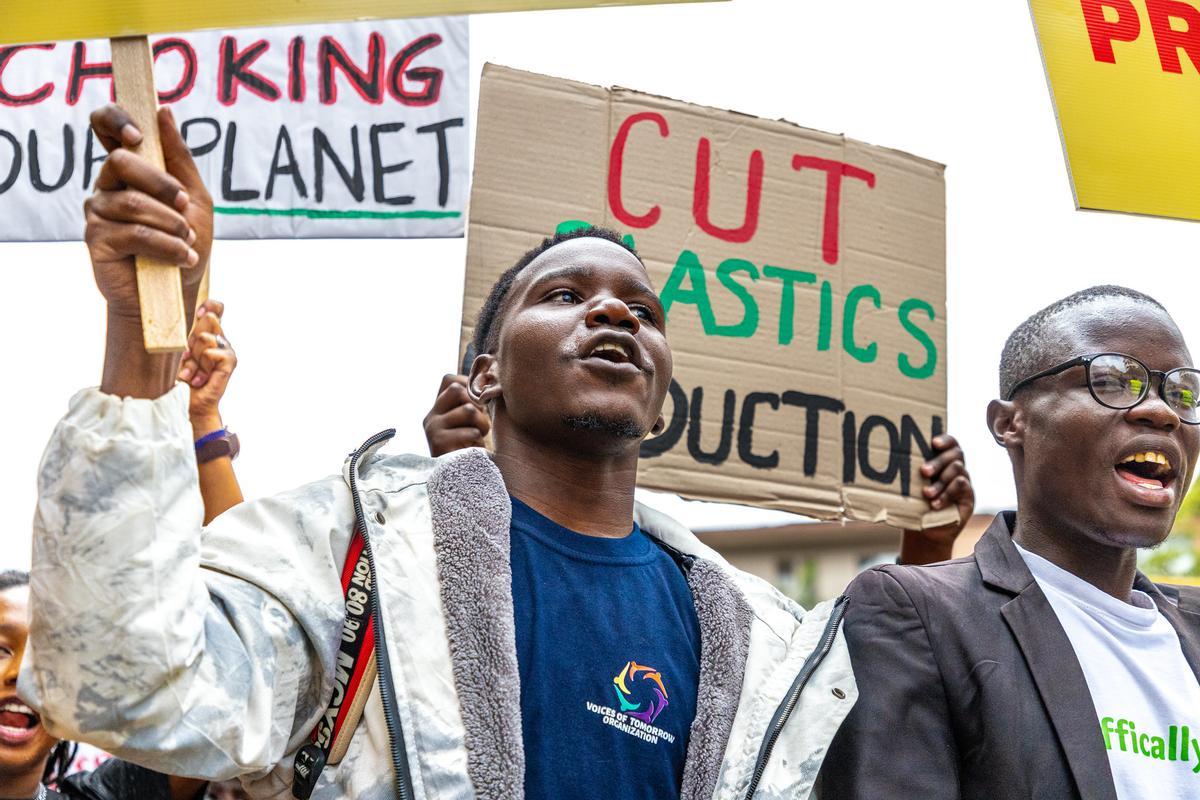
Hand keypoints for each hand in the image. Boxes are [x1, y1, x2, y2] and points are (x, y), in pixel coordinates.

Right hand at [85, 104, 212, 321]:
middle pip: (120, 162)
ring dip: (170, 222)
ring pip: (131, 201)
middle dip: (161, 183)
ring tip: (187, 241)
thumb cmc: (186, 242)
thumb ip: (179, 158)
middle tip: (185, 205)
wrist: (178, 290)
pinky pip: (132, 232)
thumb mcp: (195, 199)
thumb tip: (163, 112)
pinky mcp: (96, 239)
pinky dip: (166, 245)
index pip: (106, 127)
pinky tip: (181, 256)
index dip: (115, 119)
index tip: (138, 134)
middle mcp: (108, 185)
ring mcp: (98, 211)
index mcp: (130, 169)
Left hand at [180, 299, 236, 434]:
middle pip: (209, 319)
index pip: (215, 307)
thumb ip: (183, 330)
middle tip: (187, 358)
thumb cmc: (176, 378)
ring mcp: (226, 350)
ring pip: (206, 337)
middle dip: (192, 339)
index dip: (208, 306)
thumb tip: (195, 314)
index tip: (197, 314)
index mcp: (205, 332)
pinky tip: (198, 379)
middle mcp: (218, 339)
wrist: (184, 404)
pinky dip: (201, 366)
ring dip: (193, 358)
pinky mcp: (229, 362)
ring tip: (190, 373)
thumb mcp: (176, 350)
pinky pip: (213, 352)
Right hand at [423, 374, 489, 456]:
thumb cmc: (468, 448)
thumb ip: (471, 404)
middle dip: (476, 404)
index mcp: (437, 410)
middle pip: (457, 390)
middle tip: (480, 422)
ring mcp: (433, 429)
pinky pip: (470, 432)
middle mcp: (431, 417)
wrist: (458, 481)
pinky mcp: (440, 443)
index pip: (449, 380)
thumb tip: (489, 378)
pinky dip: (478, 442)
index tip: (479, 401)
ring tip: (479, 437)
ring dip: (482, 424)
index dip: (468, 384)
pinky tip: (473, 450)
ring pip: (467, 410)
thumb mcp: (467, 423)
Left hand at [900, 434, 974, 562]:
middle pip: (954, 454)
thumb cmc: (915, 503)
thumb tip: (888, 459)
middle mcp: (955, 467)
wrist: (926, 530)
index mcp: (942, 460)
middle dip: (938, 461)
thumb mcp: (911, 486)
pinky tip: (935, 504)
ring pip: (957, 469)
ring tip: (926, 493)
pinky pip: (961, 486)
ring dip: (940, 481)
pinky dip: (947, 494)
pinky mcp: (968, 496)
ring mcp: (963, 480)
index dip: (944, 440)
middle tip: (923, 471)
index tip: (933, 443)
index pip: (950, 443)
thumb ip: (908, 472)